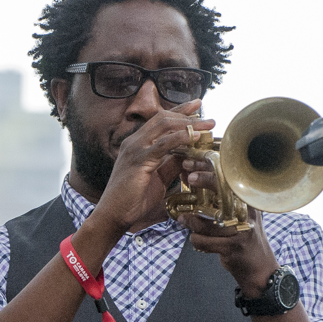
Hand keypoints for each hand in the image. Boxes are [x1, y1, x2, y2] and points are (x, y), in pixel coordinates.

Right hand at [90, 100, 214, 233]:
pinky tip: (195, 137)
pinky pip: (163, 143)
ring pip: (164, 125)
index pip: (159, 121)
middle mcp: (134, 142)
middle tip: (209, 118)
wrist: (114, 214)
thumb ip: (171, 164)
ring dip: (188, 124)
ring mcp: (135, 149)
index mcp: (137, 144)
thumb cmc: (132, 199)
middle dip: (187, 114)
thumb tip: (189, 156)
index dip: (179, 112)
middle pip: (163, 118)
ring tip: (208, 125)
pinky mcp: (138, 160)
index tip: (197, 107)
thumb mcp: (158, 178)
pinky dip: (181, 138)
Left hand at [178, 159, 278, 292]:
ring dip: (190, 221)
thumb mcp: (240, 214)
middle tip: (189, 179)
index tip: (192, 163)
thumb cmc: (245, 238)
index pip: (230, 178)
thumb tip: (193, 178)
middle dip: (205, 181)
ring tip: (183, 219)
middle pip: (224, 191)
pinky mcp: (233, 247)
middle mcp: (247, 213)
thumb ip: (222, 200)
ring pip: (205, 222)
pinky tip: (196, 240)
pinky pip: (203, 241)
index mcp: (248, 203)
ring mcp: (241, 230)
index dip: (210, 167)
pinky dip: (196, 241)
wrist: (260, 269)